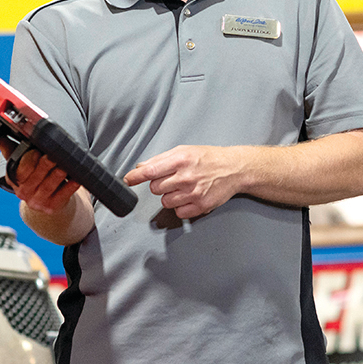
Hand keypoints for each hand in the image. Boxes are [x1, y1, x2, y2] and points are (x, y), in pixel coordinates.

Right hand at [0, 117, 81, 214]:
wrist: (44, 202)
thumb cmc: (30, 174)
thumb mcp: (15, 158)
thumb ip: (1, 140)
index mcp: (14, 178)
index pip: (20, 168)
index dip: (28, 160)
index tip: (36, 150)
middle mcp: (24, 191)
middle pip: (35, 177)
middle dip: (44, 166)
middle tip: (53, 155)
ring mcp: (39, 201)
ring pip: (49, 186)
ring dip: (57, 175)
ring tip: (64, 165)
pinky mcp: (53, 206)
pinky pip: (63, 195)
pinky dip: (70, 187)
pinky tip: (77, 178)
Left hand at [124, 145, 240, 218]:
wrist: (234, 169)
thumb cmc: (210, 158)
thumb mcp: (185, 151)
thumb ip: (161, 159)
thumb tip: (141, 167)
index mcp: (181, 160)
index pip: (151, 171)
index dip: (136, 177)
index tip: (128, 180)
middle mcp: (186, 177)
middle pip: (156, 189)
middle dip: (161, 185)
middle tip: (173, 179)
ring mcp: (194, 193)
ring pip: (166, 202)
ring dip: (171, 197)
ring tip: (184, 188)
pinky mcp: (201, 206)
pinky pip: (179, 212)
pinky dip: (181, 207)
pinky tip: (190, 197)